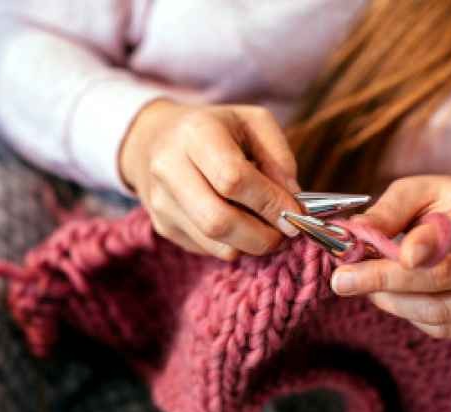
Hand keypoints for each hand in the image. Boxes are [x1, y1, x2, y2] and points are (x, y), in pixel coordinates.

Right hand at [120, 100, 300, 259]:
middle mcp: (169, 168)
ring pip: (215, 243)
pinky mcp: (163, 225)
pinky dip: (234, 245)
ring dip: (251, 245)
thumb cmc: (216, 129)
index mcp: (196, 133)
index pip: (233, 179)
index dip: (269, 202)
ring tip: (268, 231)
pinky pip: (207, 249)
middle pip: (218, 221)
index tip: (294, 212)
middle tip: (285, 233)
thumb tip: (292, 200)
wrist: (156, 138)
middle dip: (261, 236)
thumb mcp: (254, 123)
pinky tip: (242, 227)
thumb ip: (279, 157)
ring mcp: (162, 201)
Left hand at [330, 176, 450, 338]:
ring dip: (389, 299)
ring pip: (438, 310)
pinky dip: (404, 314)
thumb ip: (390, 208)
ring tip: (358, 283)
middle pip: (444, 275)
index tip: (402, 254)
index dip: (433, 242)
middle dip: (386, 278)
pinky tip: (385, 295)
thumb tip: (357, 230)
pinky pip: (441, 328)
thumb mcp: (420, 192)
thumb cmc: (446, 208)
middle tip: (342, 279)